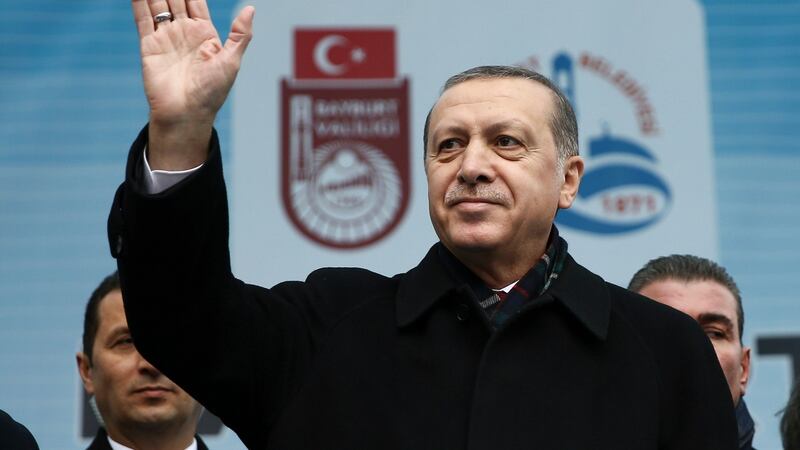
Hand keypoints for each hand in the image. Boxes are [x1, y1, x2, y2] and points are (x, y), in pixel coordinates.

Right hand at [132, 0, 253, 168]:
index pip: (196, 2)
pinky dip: (138, 2)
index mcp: (205, 35)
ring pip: (157, 5)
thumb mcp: (231, 61)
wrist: (186, 115)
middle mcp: (184, 34)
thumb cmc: (212, 93)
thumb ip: (240, 34)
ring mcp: (166, 38)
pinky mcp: (149, 46)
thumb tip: (251, 8)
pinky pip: (143, 19)